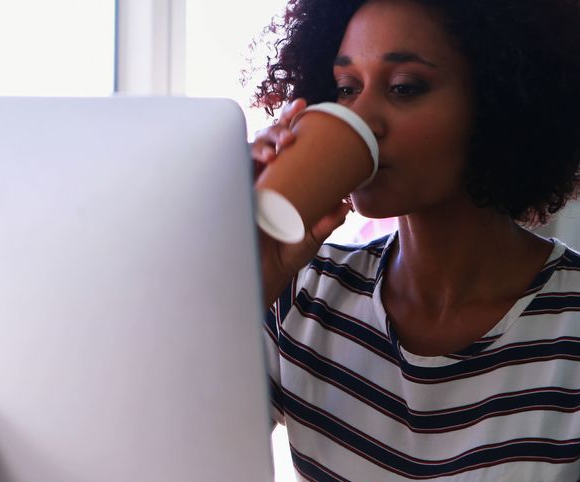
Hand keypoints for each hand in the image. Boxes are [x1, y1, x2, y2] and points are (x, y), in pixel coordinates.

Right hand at [252, 99, 352, 307]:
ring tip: (279, 147)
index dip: (290, 120)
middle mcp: (262, 175)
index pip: (284, 142)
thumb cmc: (284, 255)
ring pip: (249, 148)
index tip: (303, 105)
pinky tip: (261, 158)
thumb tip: (346, 206)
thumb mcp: (311, 236)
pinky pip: (233, 169)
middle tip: (292, 132)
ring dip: (264, 140)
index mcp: (282, 177)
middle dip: (277, 125)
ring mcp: (246, 183)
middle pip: (266, 138)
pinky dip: (246, 160)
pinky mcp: (233, 195)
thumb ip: (327, 222)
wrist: (261, 278)